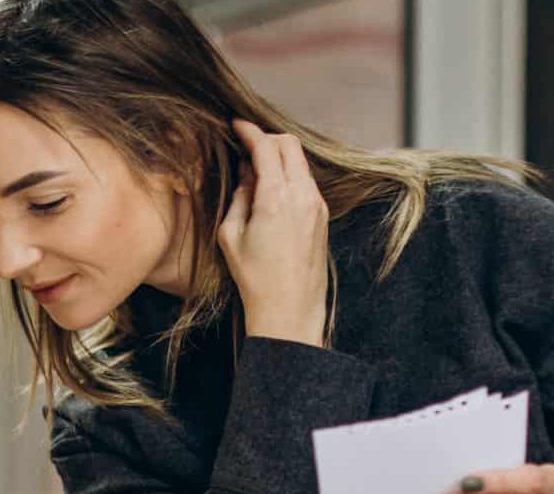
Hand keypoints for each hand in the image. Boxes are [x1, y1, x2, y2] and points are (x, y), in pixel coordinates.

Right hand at [218, 119, 328, 346]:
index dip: (249, 131)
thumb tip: (247, 174)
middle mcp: (302, 195)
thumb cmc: (255, 278)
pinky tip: (272, 191)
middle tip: (247, 145)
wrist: (290, 309)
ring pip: (300, 162)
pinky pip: (306, 182)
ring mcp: (316, 205)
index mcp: (276, 197)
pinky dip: (289, 175)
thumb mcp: (231, 235)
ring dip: (280, 157)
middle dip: (267, 138)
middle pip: (289, 145)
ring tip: (256, 172)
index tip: (237, 125)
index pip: (265, 147)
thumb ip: (239, 196)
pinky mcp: (322, 216)